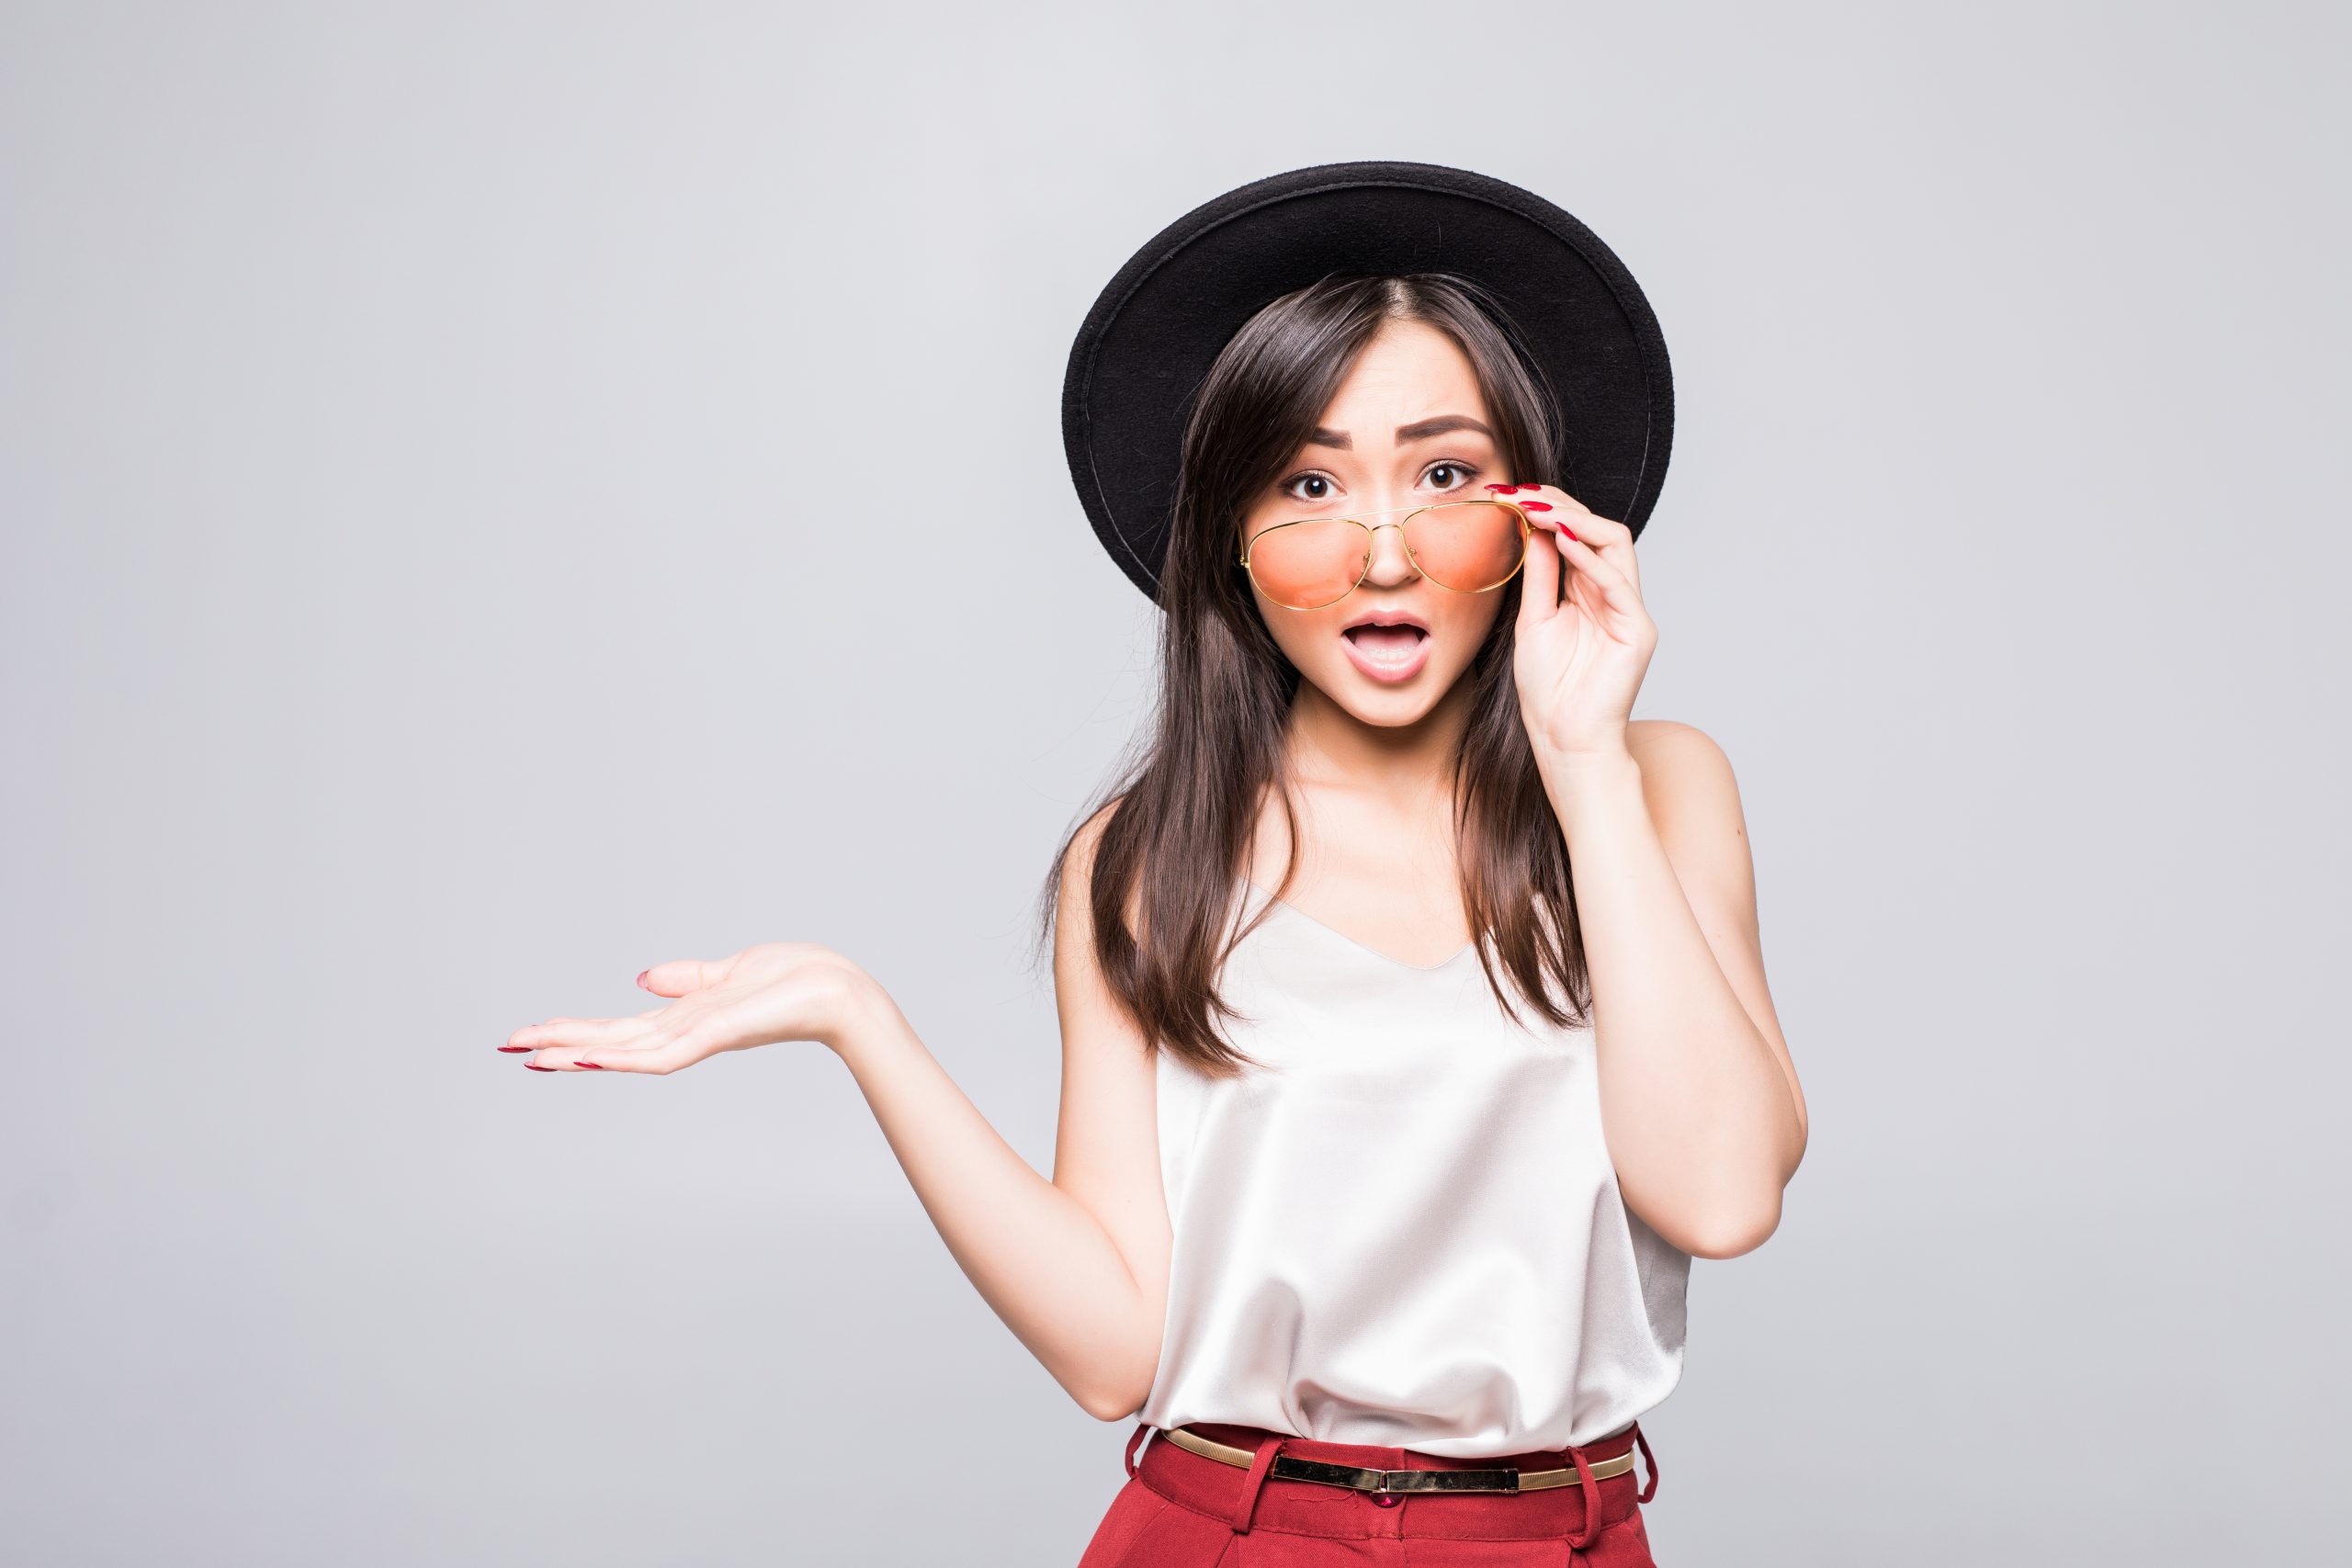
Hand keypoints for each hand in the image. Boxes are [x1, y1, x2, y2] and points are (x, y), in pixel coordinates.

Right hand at [500, 942, 878, 1073]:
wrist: (842, 992)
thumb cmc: (798, 980)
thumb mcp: (729, 971)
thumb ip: (686, 979)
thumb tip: (643, 978)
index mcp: (684, 1019)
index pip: (616, 1029)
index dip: (572, 1031)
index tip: (527, 1035)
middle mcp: (685, 1034)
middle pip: (609, 1042)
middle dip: (558, 1044)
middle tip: (505, 1048)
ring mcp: (700, 1038)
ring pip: (626, 1053)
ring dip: (579, 1055)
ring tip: (535, 1057)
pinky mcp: (719, 1035)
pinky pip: (665, 1054)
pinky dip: (627, 1058)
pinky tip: (592, 1058)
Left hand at [1492, 482, 1657, 757]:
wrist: (1565, 741)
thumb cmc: (1549, 691)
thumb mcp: (1532, 620)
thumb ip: (1538, 575)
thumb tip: (1529, 528)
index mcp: (1588, 591)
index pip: (1576, 534)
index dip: (1545, 509)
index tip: (1505, 495)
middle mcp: (1613, 595)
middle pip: (1598, 529)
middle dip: (1559, 505)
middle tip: (1519, 493)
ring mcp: (1629, 610)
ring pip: (1615, 543)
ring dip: (1574, 520)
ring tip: (1536, 509)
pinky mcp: (1638, 630)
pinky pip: (1617, 581)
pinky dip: (1589, 556)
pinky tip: (1561, 540)